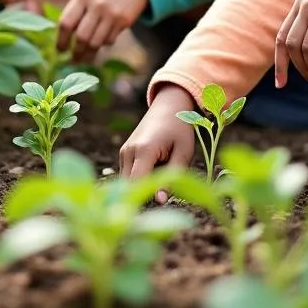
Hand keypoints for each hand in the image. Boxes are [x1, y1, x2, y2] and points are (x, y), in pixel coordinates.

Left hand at [58, 0, 148, 61]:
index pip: (66, 23)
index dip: (61, 40)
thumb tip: (63, 37)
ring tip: (83, 59)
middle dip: (75, 52)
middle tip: (72, 59)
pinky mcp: (124, 21)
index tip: (59, 50)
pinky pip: (109, 41)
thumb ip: (75, 10)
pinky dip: (103, 45)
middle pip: (81, 37)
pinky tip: (100, 44)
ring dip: (88, 55)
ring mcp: (111, 14)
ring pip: (96, 43)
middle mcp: (96, 5)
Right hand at [120, 85, 196, 200]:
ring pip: (128, 182)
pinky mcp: (124, 153)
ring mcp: (124, 152)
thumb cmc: (180, 129)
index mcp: (144, 150)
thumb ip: (172, 176)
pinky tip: (155, 167)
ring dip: (143, 185)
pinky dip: (140, 178)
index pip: (138, 184)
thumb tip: (160, 201)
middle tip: (165, 189)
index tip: (162, 201)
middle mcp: (129, 151)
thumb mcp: (183, 152)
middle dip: (145, 194)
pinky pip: (129, 175)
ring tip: (161, 171)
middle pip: (130, 186)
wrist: (168, 105)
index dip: (148, 197)